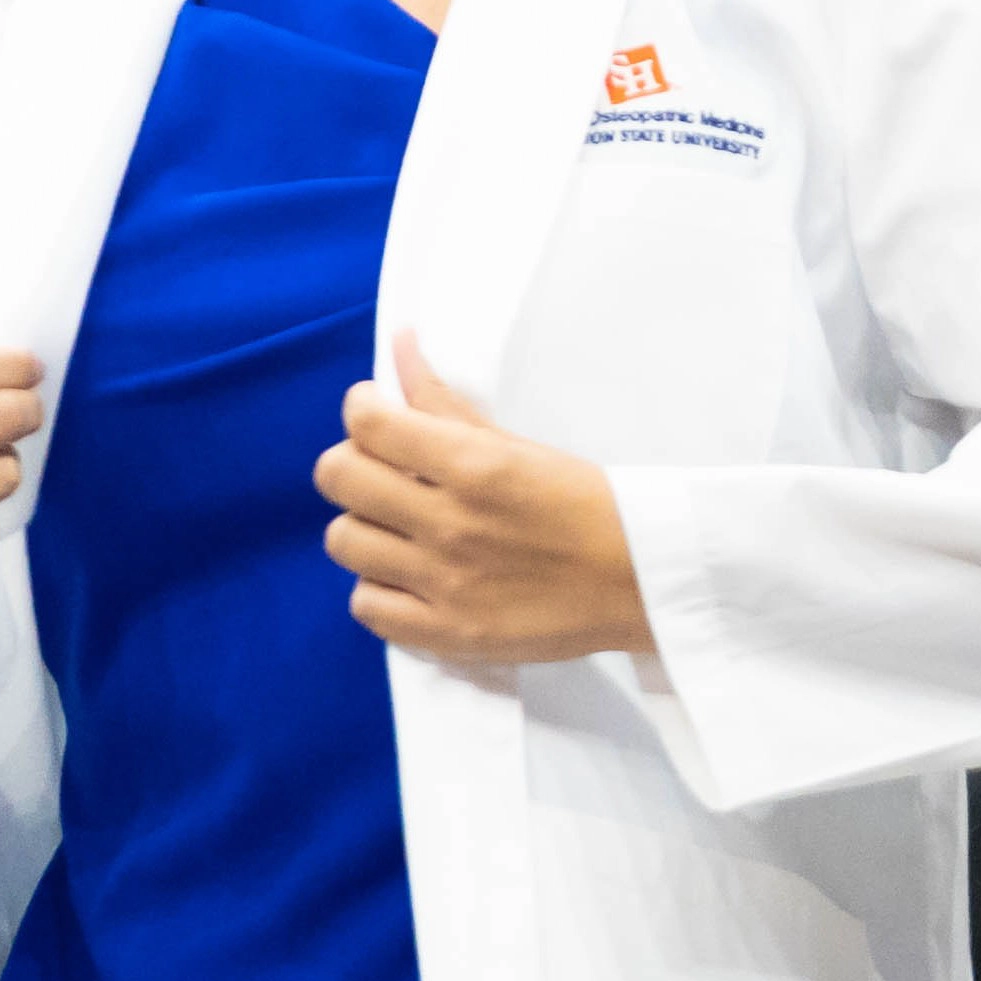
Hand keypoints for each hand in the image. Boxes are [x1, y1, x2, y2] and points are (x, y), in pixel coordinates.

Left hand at [318, 332, 650, 664]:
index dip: (361, 410)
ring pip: (343, 541)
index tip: (375, 413)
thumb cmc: (586, 504)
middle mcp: (452, 523)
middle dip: (353, 464)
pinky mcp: (447, 633)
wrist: (641, 581)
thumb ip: (447, 402)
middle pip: (339, 479)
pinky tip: (406, 575)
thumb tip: (399, 347)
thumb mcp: (518, 445)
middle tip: (380, 469)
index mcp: (475, 464)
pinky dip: (378, 588)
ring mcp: (445, 584)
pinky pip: (366, 606)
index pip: (367, 424)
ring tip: (395, 526)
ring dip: (363, 526)